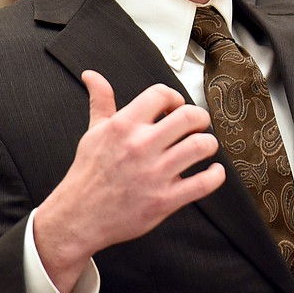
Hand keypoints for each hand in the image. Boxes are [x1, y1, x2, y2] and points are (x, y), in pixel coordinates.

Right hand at [34, 70, 225, 292]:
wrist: (78, 216)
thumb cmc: (88, 173)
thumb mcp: (93, 132)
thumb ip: (101, 101)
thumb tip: (92, 76)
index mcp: (124, 126)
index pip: (162, 94)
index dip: (174, 97)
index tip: (176, 107)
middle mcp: (141, 147)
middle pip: (189, 116)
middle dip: (200, 117)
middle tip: (198, 124)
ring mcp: (155, 174)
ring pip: (201, 146)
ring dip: (209, 144)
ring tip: (204, 146)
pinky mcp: (164, 200)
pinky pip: (203, 183)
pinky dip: (216, 175)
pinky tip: (213, 171)